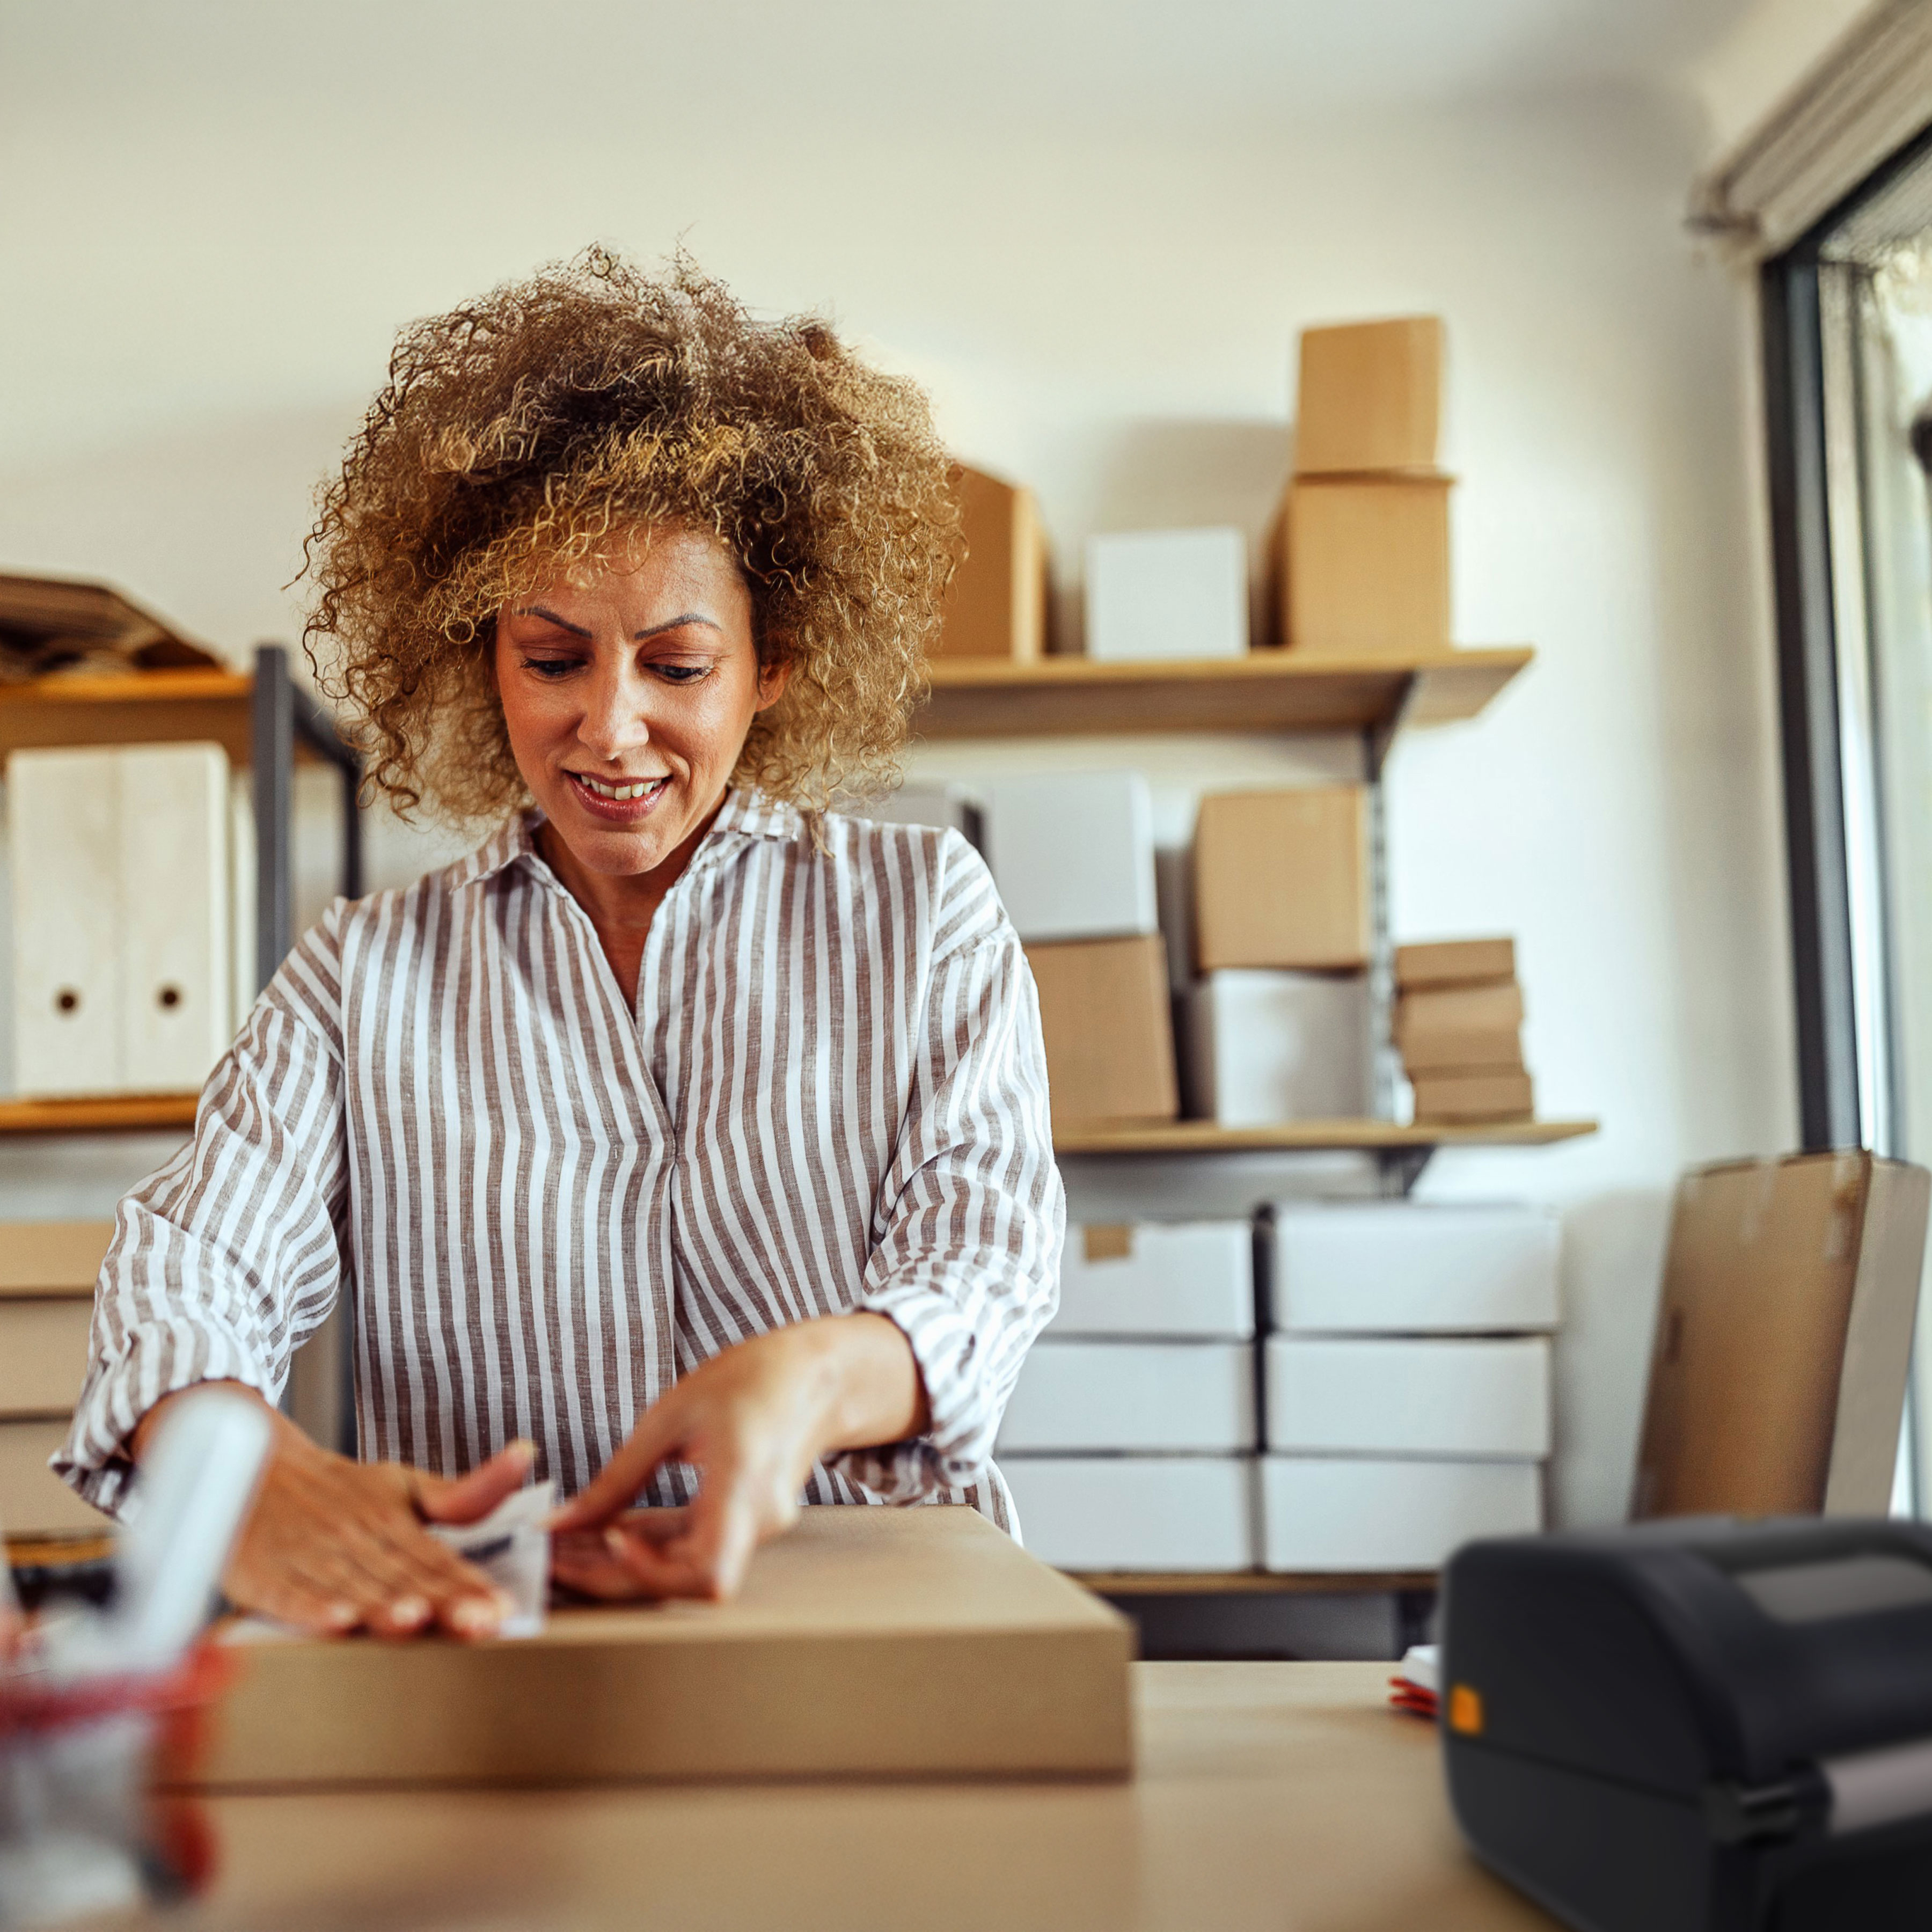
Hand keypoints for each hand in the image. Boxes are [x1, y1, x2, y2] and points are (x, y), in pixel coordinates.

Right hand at [132, 1383, 532, 1639]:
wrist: (248, 1465)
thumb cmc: (335, 1490)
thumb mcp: (400, 1485)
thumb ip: (461, 1494)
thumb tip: (525, 1456)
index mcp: (391, 1519)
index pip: (437, 1558)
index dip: (468, 1585)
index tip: (502, 1610)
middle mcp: (354, 1536)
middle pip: (401, 1575)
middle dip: (438, 1601)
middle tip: (475, 1622)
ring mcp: (308, 1555)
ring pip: (351, 1585)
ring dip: (380, 1604)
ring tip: (412, 1621)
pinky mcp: (263, 1572)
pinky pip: (287, 1592)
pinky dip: (309, 1608)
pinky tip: (334, 1622)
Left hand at [548, 1313, 926, 1601]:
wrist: (811, 1375)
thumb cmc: (749, 1380)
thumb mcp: (671, 1417)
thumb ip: (617, 1478)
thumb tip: (561, 1524)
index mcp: (745, 1486)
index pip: (706, 1572)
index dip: (650, 1573)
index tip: (606, 1541)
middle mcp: (758, 1520)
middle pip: (684, 1581)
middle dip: (612, 1577)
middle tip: (551, 1558)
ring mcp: (755, 1528)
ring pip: (682, 1570)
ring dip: (622, 1565)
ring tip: (566, 1545)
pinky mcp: (744, 1525)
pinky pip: (692, 1549)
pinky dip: (647, 1547)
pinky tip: (605, 1531)